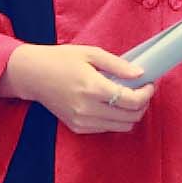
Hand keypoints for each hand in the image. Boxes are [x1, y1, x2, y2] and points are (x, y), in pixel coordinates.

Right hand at [1, 40, 157, 135]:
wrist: (32, 75)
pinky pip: (107, 129)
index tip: (149, 84)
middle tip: (142, 90)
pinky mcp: (78, 127)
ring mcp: (82, 121)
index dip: (146, 94)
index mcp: (93, 88)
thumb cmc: (61, 60)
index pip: (131, 101)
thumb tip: (140, 74)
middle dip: (143, 104)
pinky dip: (116, 119)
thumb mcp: (91, 53)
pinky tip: (112, 104)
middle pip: (131, 117)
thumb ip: (118, 65)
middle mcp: (88, 109)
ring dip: (131, 114)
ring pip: (122, 127)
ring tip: (129, 97)